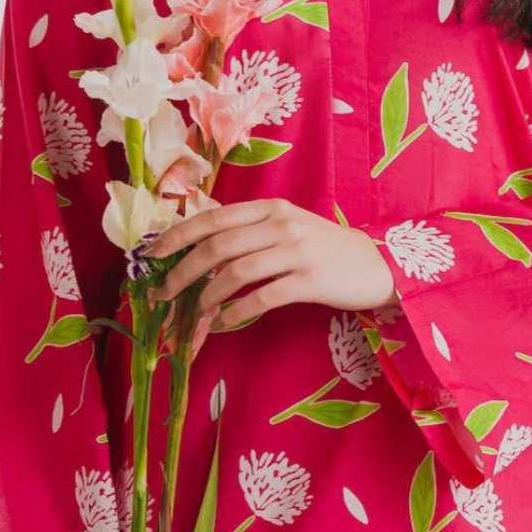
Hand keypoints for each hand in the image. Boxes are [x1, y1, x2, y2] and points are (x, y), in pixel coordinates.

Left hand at [150, 197, 398, 331]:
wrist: (378, 266)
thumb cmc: (327, 250)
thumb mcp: (289, 228)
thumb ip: (252, 232)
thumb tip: (203, 250)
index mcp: (271, 208)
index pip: (213, 218)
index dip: (178, 236)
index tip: (152, 255)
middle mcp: (280, 223)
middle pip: (217, 246)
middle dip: (183, 272)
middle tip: (164, 295)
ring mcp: (296, 251)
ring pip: (235, 272)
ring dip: (206, 297)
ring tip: (194, 316)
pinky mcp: (310, 280)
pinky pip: (261, 297)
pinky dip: (236, 311)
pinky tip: (224, 323)